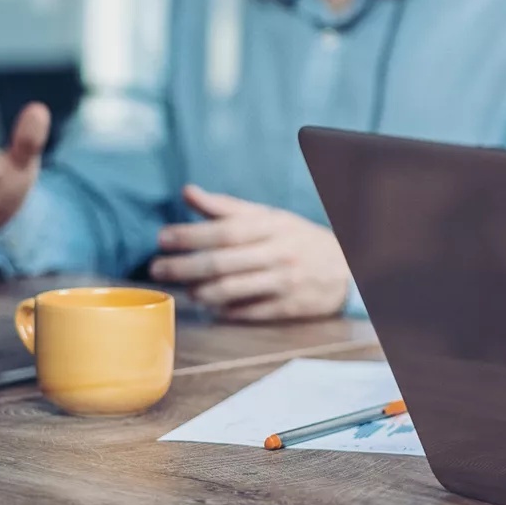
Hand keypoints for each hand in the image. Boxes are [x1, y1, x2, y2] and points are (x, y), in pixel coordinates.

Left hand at [148, 185, 351, 321]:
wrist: (348, 268)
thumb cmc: (300, 240)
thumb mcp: (270, 217)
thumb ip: (227, 207)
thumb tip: (188, 192)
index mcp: (272, 226)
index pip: (225, 230)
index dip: (190, 234)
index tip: (162, 238)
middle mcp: (278, 253)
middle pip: (222, 262)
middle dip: (184, 266)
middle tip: (157, 268)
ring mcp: (284, 282)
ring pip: (232, 289)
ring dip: (201, 291)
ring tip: (185, 290)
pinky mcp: (288, 307)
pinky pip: (248, 312)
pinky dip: (224, 310)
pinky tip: (210, 305)